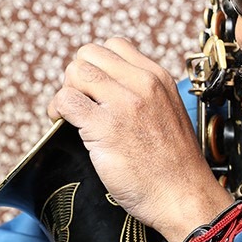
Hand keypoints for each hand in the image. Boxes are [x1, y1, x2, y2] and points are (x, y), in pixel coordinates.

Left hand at [47, 37, 232, 241]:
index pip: (114, 45)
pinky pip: (65, 100)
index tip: (96, 87)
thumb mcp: (170, 113)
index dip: (98, 65)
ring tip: (70, 114)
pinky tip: (63, 123)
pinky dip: (57, 110)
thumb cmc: (176, 166)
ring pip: (74, 72)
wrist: (184, 196)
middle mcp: (142, 84)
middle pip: (89, 54)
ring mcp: (123, 104)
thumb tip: (111, 88)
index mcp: (158, 78)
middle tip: (81, 101)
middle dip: (78, 76)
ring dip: (66, 92)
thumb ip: (145, 95)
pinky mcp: (104, 127)